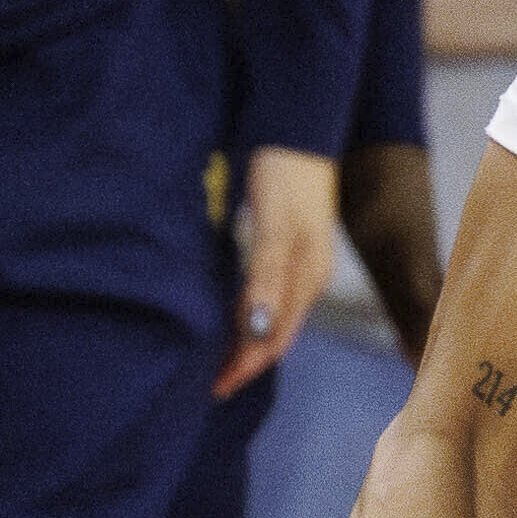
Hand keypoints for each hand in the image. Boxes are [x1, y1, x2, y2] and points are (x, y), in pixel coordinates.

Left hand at [215, 144, 338, 396]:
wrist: (298, 129)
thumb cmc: (286, 175)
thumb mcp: (275, 227)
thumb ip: (265, 279)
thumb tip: (254, 332)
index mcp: (307, 279)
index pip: (275, 339)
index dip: (245, 366)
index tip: (213, 388)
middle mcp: (307, 279)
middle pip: (276, 335)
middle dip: (246, 363)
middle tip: (208, 384)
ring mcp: (300, 265)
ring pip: (273, 319)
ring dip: (247, 343)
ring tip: (217, 360)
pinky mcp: (288, 249)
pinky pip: (269, 298)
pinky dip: (249, 317)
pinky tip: (231, 317)